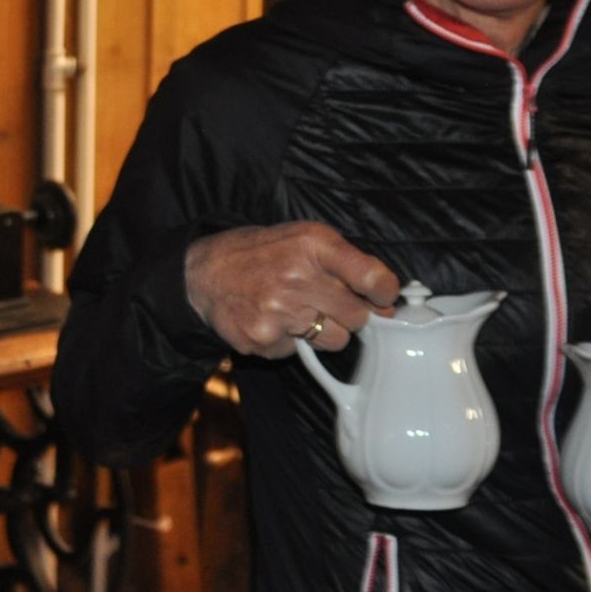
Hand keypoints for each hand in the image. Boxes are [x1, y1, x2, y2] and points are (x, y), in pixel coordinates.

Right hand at [184, 222, 399, 357]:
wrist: (203, 273)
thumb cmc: (259, 254)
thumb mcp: (302, 239)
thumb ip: (346, 264)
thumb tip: (387, 301)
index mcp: (312, 245)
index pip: (372, 277)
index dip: (384, 293)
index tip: (381, 298)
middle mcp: (297, 277)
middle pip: (357, 317)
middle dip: (347, 312)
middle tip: (323, 300)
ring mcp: (279, 312)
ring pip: (335, 340)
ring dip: (322, 330)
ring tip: (295, 310)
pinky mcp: (263, 339)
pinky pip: (300, 352)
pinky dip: (290, 340)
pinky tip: (271, 320)